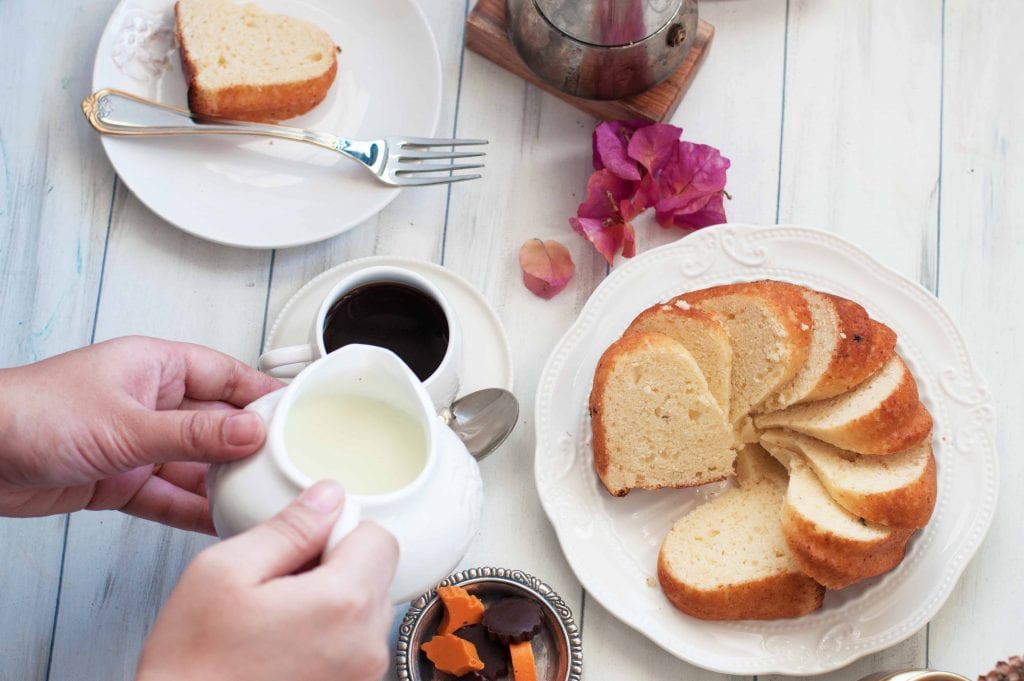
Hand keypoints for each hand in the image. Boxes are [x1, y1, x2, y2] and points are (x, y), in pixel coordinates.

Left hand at [0, 336, 281, 531]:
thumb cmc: (30, 413)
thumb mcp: (126, 424)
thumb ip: (193, 433)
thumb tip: (251, 430)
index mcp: (156, 366)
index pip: (228, 376)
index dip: (265, 396)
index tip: (299, 417)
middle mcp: (150, 401)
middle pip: (216, 424)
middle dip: (249, 448)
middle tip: (285, 467)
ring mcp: (136, 442)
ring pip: (195, 464)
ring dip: (222, 484)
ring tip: (259, 499)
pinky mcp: (119, 479)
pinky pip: (168, 495)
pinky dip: (191, 509)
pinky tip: (218, 520)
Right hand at [136, 481, 398, 680]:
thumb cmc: (193, 666)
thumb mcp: (224, 572)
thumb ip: (288, 527)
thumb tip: (329, 496)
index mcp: (344, 604)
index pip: (380, 538)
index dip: (339, 533)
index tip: (302, 549)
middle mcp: (367, 645)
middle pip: (376, 575)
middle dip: (336, 569)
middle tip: (280, 588)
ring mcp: (363, 677)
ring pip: (366, 613)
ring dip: (333, 608)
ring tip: (277, 625)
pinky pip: (355, 649)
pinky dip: (329, 642)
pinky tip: (284, 650)